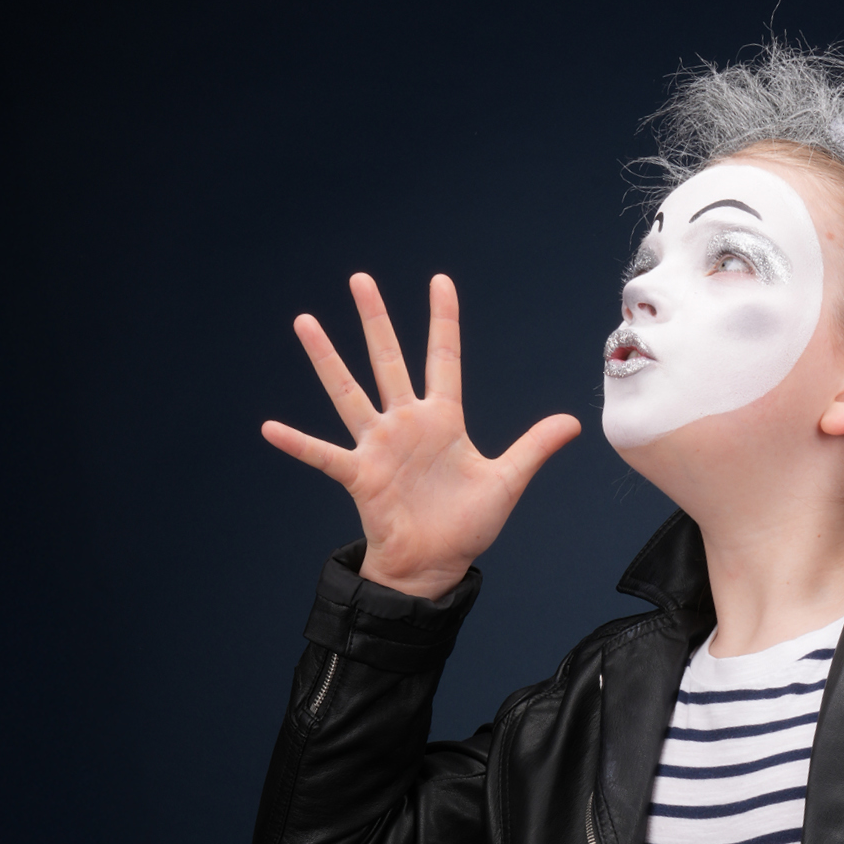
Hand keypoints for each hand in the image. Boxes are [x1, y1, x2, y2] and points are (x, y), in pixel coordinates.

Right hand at [262, 273, 580, 598]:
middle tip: (360, 278)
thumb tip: (573, 422)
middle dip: (376, 320)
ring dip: (327, 360)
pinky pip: (324, 454)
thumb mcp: (507, 482)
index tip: (440, 281)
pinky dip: (298, 443)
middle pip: (389, 360)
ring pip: (349, 392)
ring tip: (305, 321)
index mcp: (443, 420)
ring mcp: (380, 446)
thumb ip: (535, 447)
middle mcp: (407, 424)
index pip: (444, 358)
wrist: (436, 564)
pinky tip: (270, 427)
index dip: (443, 321)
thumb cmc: (466, 525)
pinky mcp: (361, 475)